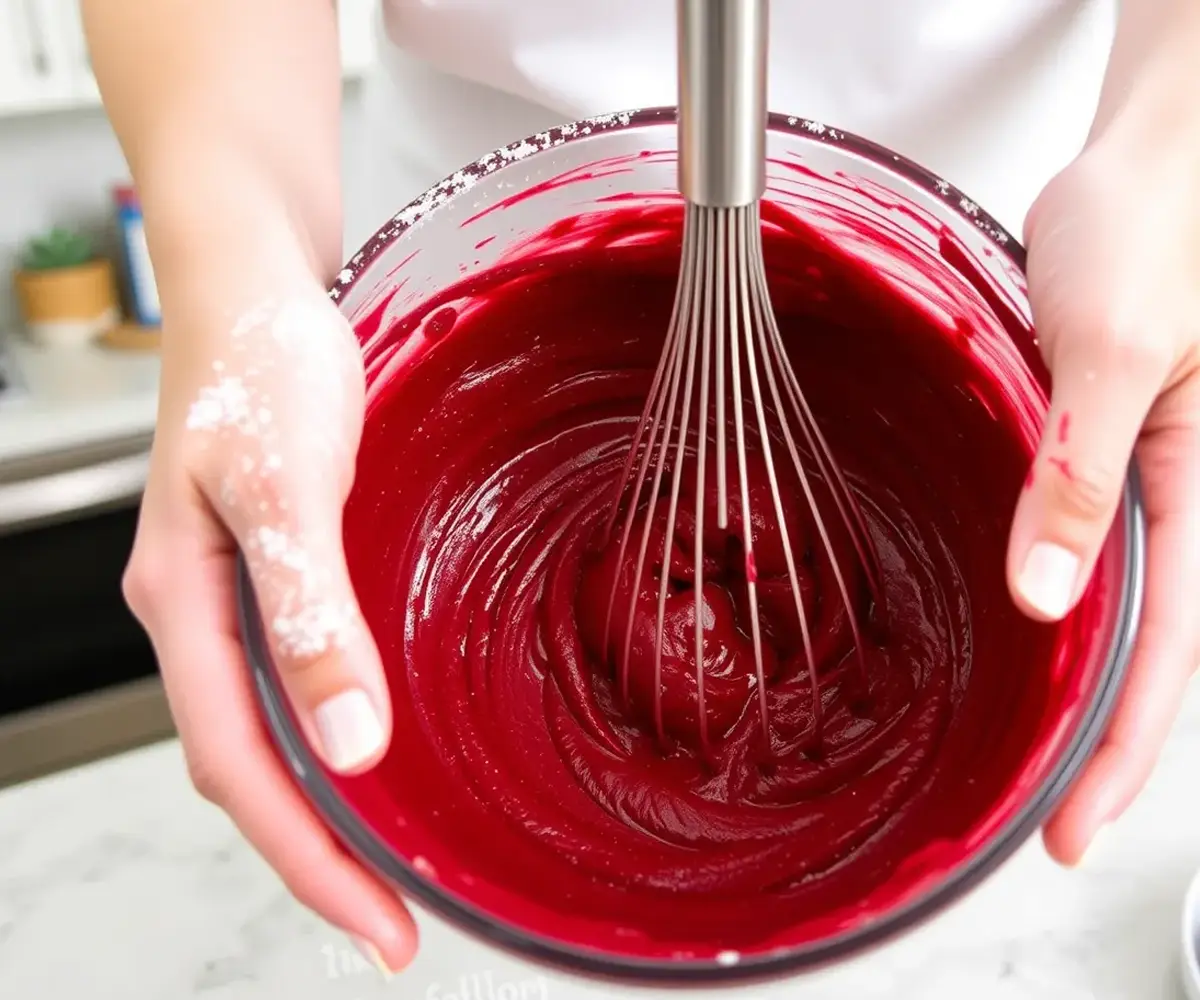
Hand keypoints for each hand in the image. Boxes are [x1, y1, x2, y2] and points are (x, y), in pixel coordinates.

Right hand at [123, 281, 415, 970]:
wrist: (254, 283)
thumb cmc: (261, 362)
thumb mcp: (285, 486)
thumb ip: (310, 610)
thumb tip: (349, 742)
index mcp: (183, 608)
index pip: (238, 768)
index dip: (308, 859)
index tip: (379, 929)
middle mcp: (197, 617)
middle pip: (244, 768)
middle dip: (316, 855)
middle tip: (394, 921)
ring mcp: (227, 597)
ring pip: (261, 733)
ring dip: (321, 807)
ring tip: (386, 864)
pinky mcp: (267, 571)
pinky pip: (286, 682)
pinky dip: (327, 736)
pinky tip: (369, 749)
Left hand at [1009, 130, 1199, 864]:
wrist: (1145, 166)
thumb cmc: (1157, 227)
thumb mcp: (1115, 351)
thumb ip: (1077, 473)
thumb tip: (1048, 595)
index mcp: (1197, 490)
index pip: (1169, 656)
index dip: (1124, 753)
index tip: (1075, 830)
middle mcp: (1168, 500)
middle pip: (1142, 651)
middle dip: (1097, 742)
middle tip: (1037, 820)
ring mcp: (1127, 479)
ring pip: (1107, 608)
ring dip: (1066, 681)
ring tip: (1015, 752)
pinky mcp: (1086, 449)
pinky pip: (1073, 544)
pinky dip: (1045, 598)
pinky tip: (1008, 631)